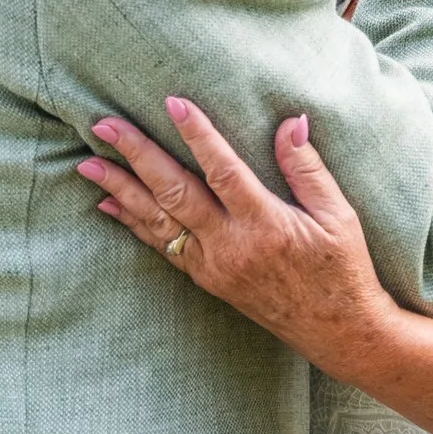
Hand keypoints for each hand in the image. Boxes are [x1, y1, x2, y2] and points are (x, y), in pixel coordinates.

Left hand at [80, 98, 396, 380]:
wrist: (337, 332)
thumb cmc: (343, 269)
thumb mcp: (338, 216)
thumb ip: (308, 168)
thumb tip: (290, 120)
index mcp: (266, 225)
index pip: (222, 170)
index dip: (197, 134)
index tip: (172, 102)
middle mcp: (231, 247)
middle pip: (174, 193)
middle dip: (136, 156)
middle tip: (103, 126)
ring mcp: (214, 267)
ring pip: (158, 222)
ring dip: (121, 190)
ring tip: (89, 164)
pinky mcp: (207, 281)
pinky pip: (163, 247)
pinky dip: (134, 223)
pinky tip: (110, 204)